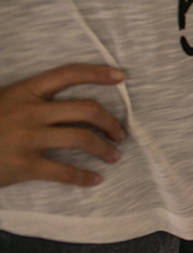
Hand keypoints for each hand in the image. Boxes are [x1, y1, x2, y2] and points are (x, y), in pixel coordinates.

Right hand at [0, 64, 126, 187]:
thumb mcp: (4, 103)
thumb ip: (33, 101)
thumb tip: (73, 107)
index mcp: (24, 92)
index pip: (67, 74)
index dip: (96, 73)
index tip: (120, 76)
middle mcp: (28, 111)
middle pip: (86, 109)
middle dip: (111, 121)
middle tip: (121, 133)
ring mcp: (26, 138)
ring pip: (81, 138)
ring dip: (104, 148)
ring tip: (114, 155)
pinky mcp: (23, 165)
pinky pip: (64, 171)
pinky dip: (84, 177)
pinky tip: (94, 180)